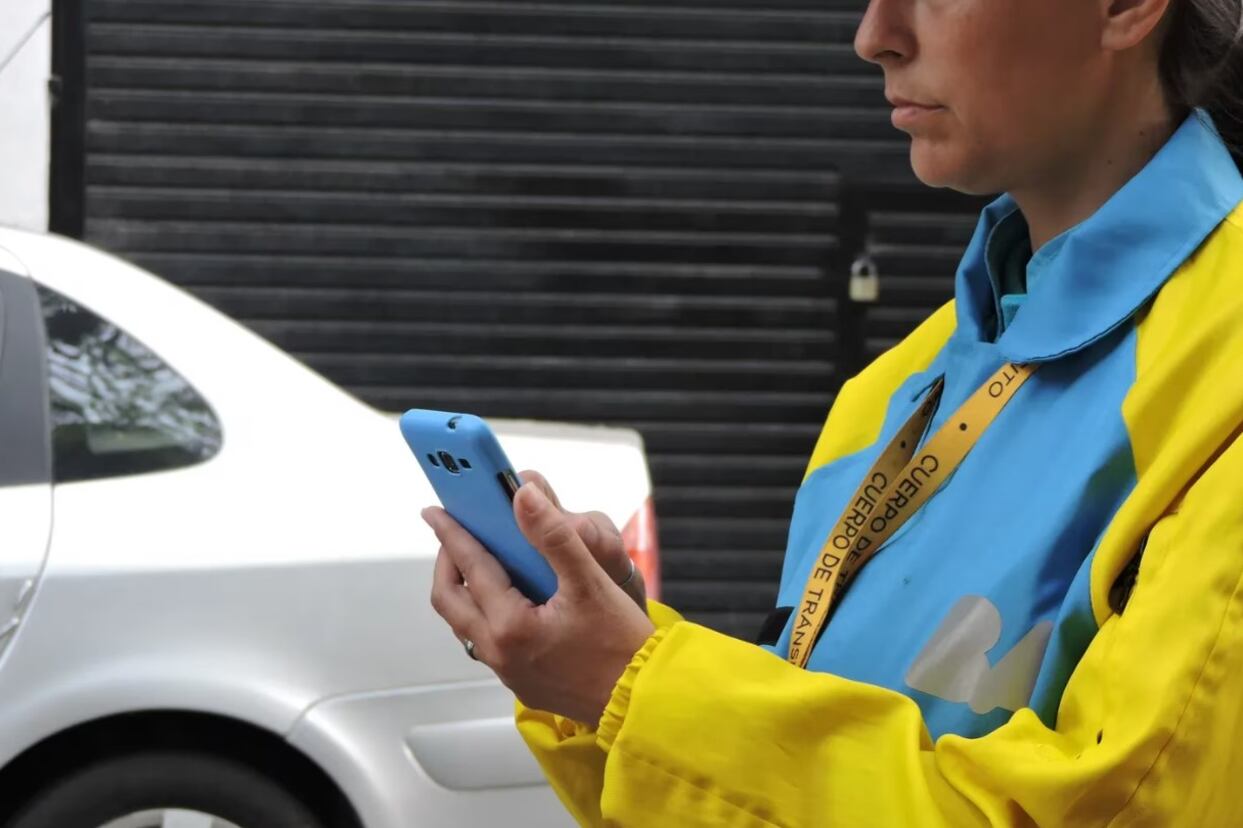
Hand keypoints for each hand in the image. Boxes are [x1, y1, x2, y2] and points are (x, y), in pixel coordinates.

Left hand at [424, 481, 655, 723]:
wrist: (643, 699)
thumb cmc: (622, 644)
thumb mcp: (590, 581)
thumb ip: (554, 535)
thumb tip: (523, 496)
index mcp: (510, 625)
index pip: (470, 567)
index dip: (451, 534)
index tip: (435, 512)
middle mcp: (499, 652)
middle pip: (449, 601)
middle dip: (447, 563)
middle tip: (454, 536)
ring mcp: (508, 672)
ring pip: (465, 624)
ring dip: (463, 590)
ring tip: (478, 562)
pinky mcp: (522, 683)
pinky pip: (486, 642)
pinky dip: (483, 613)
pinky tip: (508, 599)